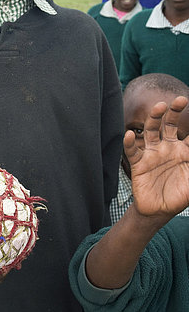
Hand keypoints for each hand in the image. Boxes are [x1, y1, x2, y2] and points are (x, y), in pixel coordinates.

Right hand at [124, 97, 188, 218]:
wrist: (159, 212)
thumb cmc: (179, 196)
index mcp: (183, 151)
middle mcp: (167, 148)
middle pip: (169, 125)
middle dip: (173, 112)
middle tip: (180, 99)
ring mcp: (152, 154)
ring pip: (151, 131)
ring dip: (154, 119)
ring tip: (159, 108)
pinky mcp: (138, 164)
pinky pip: (132, 151)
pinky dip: (129, 143)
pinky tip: (129, 135)